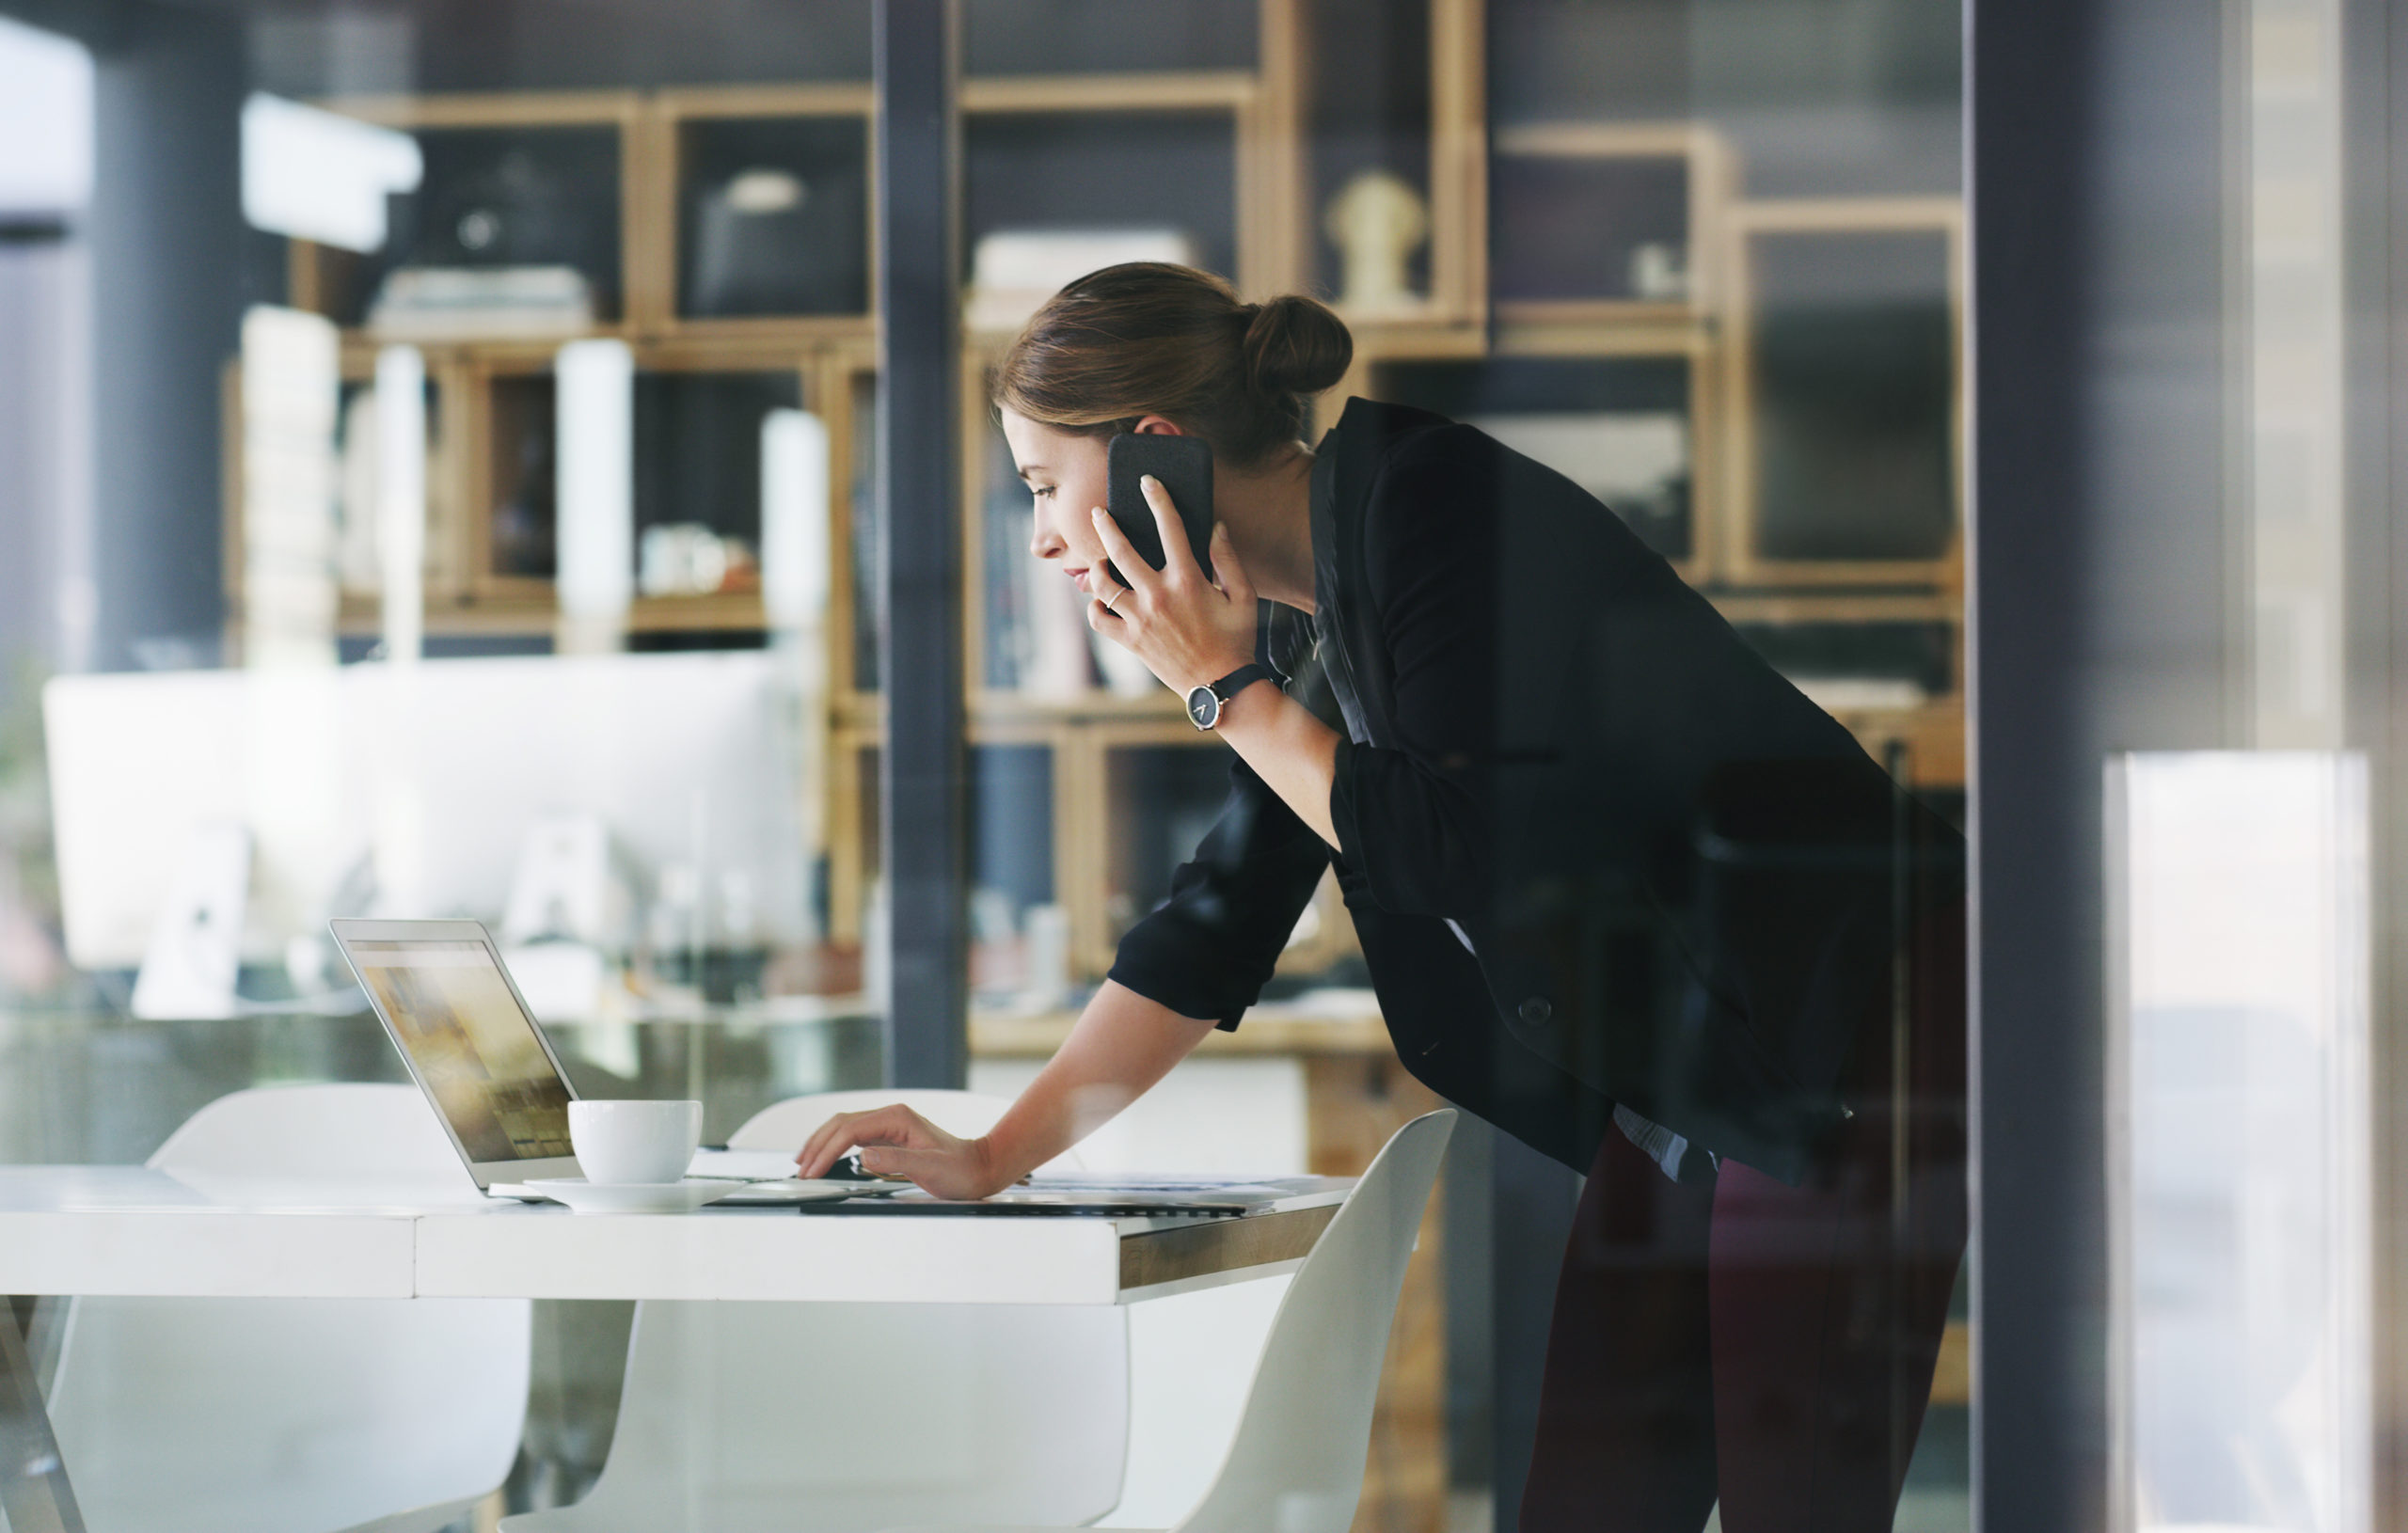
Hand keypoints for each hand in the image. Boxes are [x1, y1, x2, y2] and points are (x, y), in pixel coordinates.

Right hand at [794, 1104, 1011, 1200]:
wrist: (979, 1168)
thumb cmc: (960, 1169)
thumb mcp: (930, 1167)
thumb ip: (896, 1161)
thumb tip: (863, 1156)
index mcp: (897, 1118)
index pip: (850, 1130)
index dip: (827, 1150)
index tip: (813, 1170)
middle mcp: (890, 1116)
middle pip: (841, 1124)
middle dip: (817, 1145)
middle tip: (800, 1170)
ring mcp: (888, 1125)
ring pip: (844, 1128)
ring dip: (822, 1144)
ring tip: (804, 1163)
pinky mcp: (888, 1137)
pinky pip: (853, 1137)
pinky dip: (834, 1147)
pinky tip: (825, 1158)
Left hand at [1086, 477, 1257, 694]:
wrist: (1222, 686)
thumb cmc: (1236, 640)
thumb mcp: (1244, 596)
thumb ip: (1228, 560)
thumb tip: (1217, 527)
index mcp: (1188, 581)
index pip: (1170, 528)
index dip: (1158, 500)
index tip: (1148, 483)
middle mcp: (1158, 597)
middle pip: (1121, 551)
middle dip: (1107, 526)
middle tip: (1099, 512)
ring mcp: (1140, 620)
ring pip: (1103, 585)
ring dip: (1096, 568)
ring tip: (1099, 560)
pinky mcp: (1130, 642)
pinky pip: (1099, 620)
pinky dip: (1095, 607)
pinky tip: (1101, 599)